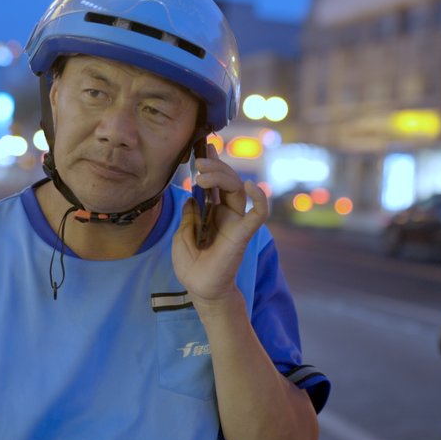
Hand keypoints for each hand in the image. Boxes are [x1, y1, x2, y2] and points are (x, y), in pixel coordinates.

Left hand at [172, 144, 269, 303]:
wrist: (201, 291)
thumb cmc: (193, 267)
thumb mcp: (181, 237)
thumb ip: (189, 216)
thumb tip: (192, 198)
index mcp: (212, 212)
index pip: (215, 183)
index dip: (212, 165)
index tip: (202, 149)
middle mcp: (226, 213)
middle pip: (227, 181)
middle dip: (214, 168)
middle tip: (197, 163)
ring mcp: (236, 222)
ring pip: (238, 189)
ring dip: (223, 176)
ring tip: (203, 175)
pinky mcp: (243, 234)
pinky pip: (258, 214)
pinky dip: (259, 198)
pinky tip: (250, 186)